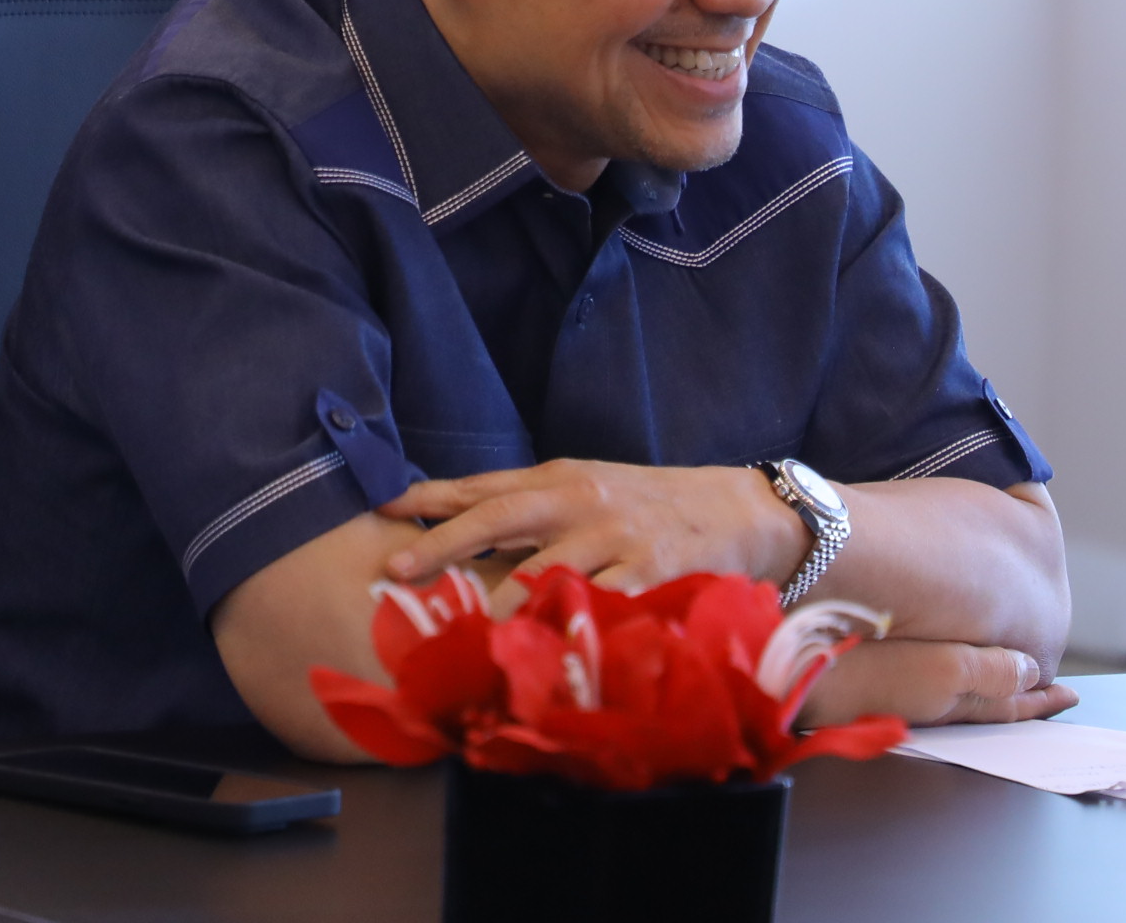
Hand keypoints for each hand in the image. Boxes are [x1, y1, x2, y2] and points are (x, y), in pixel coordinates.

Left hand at [378, 459, 796, 590]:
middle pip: (499, 518)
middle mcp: (582, 500)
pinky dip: (568, 625)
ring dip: (500, 602)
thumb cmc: (653, 505)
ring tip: (462, 629)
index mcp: (562, 477)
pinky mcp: (650, 570)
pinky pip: (599, 603)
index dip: (433, 497)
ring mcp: (615, 535)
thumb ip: (535, 508)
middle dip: (444, 543)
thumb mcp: (591, 491)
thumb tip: (462, 533)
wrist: (740, 509)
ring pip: (543, 569)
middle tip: (399, 568)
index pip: (486, 487)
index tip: (384, 508)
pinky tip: (542, 648)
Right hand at [797, 639, 1074, 728]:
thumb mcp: (941, 671)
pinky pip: (929, 670)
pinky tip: (942, 643)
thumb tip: (1031, 673)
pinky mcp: (878, 671)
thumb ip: (989, 672)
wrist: (786, 666)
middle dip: (1018, 690)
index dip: (1043, 700)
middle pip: (988, 698)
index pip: (1012, 705)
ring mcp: (904, 688)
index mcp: (954, 700)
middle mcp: (933, 700)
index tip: (1070, 694)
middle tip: (1048, 685)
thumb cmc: (865, 669)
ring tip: (1004, 660)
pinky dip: (950, 661)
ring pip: (958, 684)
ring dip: (984, 673)